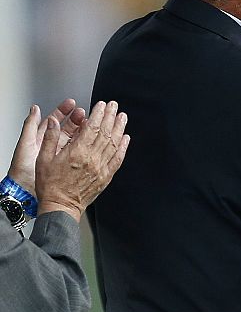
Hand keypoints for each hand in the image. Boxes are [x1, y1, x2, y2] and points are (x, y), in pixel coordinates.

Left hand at [7, 99, 85, 193]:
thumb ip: (30, 125)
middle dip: (77, 119)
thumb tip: (34, 109)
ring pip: (76, 139)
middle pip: (67, 128)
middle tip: (85, 112)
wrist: (25, 193)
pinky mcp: (68, 165)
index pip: (55, 121)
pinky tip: (95, 141)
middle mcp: (52, 146)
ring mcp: (61, 156)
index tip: (72, 103)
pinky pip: (80, 153)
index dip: (64, 111)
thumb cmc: (22, 171)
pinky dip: (87, 146)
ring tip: (93, 123)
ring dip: (84, 131)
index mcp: (41, 139)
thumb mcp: (25, 144)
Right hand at [35, 100, 129, 222]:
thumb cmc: (50, 185)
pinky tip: (125, 138)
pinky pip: (117, 159)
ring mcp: (101, 167)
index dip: (98, 114)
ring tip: (122, 117)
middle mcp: (92, 158)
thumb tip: (53, 121)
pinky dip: (123, 147)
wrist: (60, 207)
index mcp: (77, 152)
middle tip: (114, 105)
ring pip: (114, 143)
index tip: (101, 105)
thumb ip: (50, 138)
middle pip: (105, 132)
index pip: (92, 127)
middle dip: (110, 116)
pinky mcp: (106, 176)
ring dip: (119, 128)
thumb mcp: (43, 159)